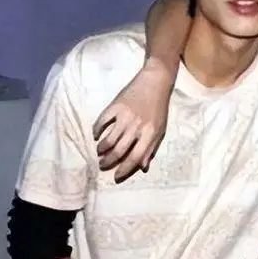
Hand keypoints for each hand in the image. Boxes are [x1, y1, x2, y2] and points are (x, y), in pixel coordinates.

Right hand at [93, 57, 172, 181]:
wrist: (155, 82)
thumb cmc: (159, 107)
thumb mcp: (160, 129)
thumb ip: (151, 148)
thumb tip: (142, 167)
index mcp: (150, 133)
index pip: (135, 157)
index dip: (124, 170)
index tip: (116, 176)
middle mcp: (137, 126)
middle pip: (119, 151)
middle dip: (108, 162)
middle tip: (103, 165)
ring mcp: (125, 116)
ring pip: (108, 140)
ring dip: (102, 149)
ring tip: (100, 152)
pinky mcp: (115, 105)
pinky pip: (102, 122)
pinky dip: (97, 130)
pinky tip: (97, 135)